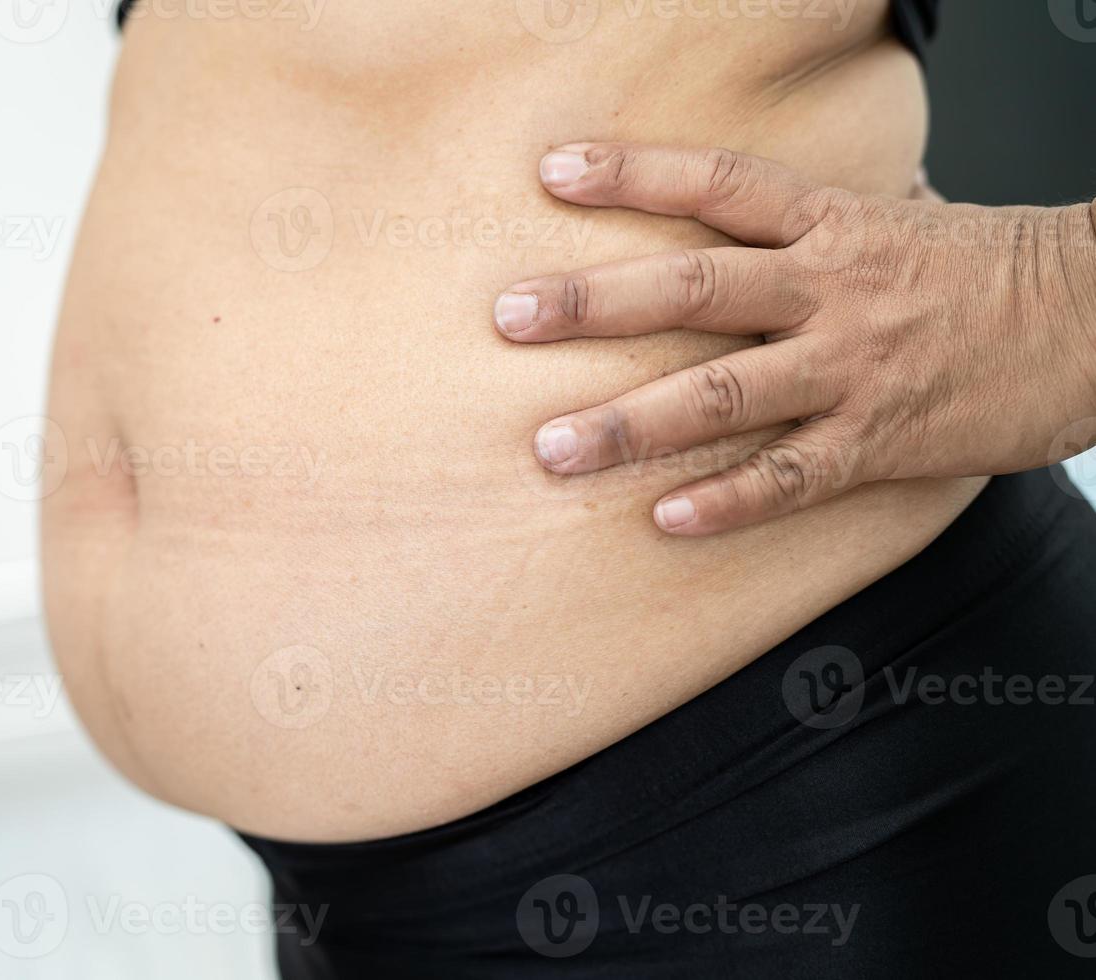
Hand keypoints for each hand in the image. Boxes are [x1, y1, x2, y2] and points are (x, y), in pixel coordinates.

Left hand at [495, 142, 1095, 534]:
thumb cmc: (987, 268)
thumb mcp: (893, 217)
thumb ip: (807, 218)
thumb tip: (735, 204)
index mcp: (830, 224)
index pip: (716, 184)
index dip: (633, 173)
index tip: (553, 172)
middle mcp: (829, 288)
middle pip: (692, 285)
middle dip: (592, 304)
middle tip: (508, 318)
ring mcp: (852, 367)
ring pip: (722, 393)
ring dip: (629, 424)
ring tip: (551, 448)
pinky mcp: (882, 439)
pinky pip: (791, 478)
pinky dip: (728, 502)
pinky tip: (667, 520)